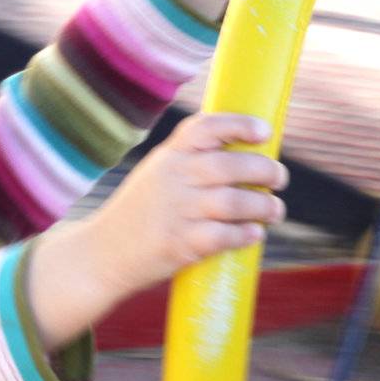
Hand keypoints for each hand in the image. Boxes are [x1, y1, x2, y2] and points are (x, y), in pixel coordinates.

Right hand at [23, 113, 285, 350]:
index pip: (207, 127)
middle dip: (265, 170)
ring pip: (234, 201)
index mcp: (168, 157)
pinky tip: (253, 234)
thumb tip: (246, 161)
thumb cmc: (137, 216)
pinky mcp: (179, 244)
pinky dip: (245, 234)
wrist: (100, 255)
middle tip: (279, 180)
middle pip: (230, 165)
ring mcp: (176, 212)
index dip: (240, 125)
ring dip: (263, 206)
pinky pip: (223, 236)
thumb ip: (190, 165)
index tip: (264, 133)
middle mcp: (173, 179)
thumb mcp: (155, 176)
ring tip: (274, 211)